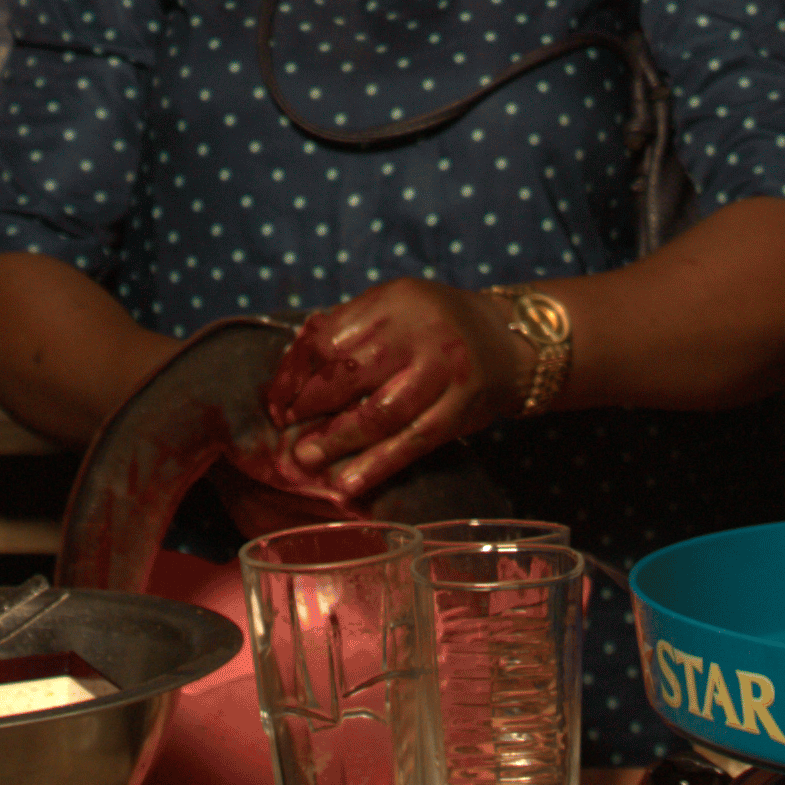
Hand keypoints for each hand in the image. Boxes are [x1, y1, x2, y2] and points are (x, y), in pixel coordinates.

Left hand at [262, 277, 510, 500]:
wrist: (508, 342)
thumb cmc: (435, 326)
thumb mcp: (394, 309)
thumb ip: (350, 331)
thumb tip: (291, 373)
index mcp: (394, 301)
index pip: (329, 338)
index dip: (295, 372)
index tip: (276, 399)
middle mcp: (420, 331)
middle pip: (350, 373)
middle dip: (310, 405)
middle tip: (286, 427)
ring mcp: (444, 371)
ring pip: (380, 412)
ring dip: (337, 440)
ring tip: (306, 457)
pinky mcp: (461, 409)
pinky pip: (412, 442)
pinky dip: (377, 465)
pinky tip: (348, 484)